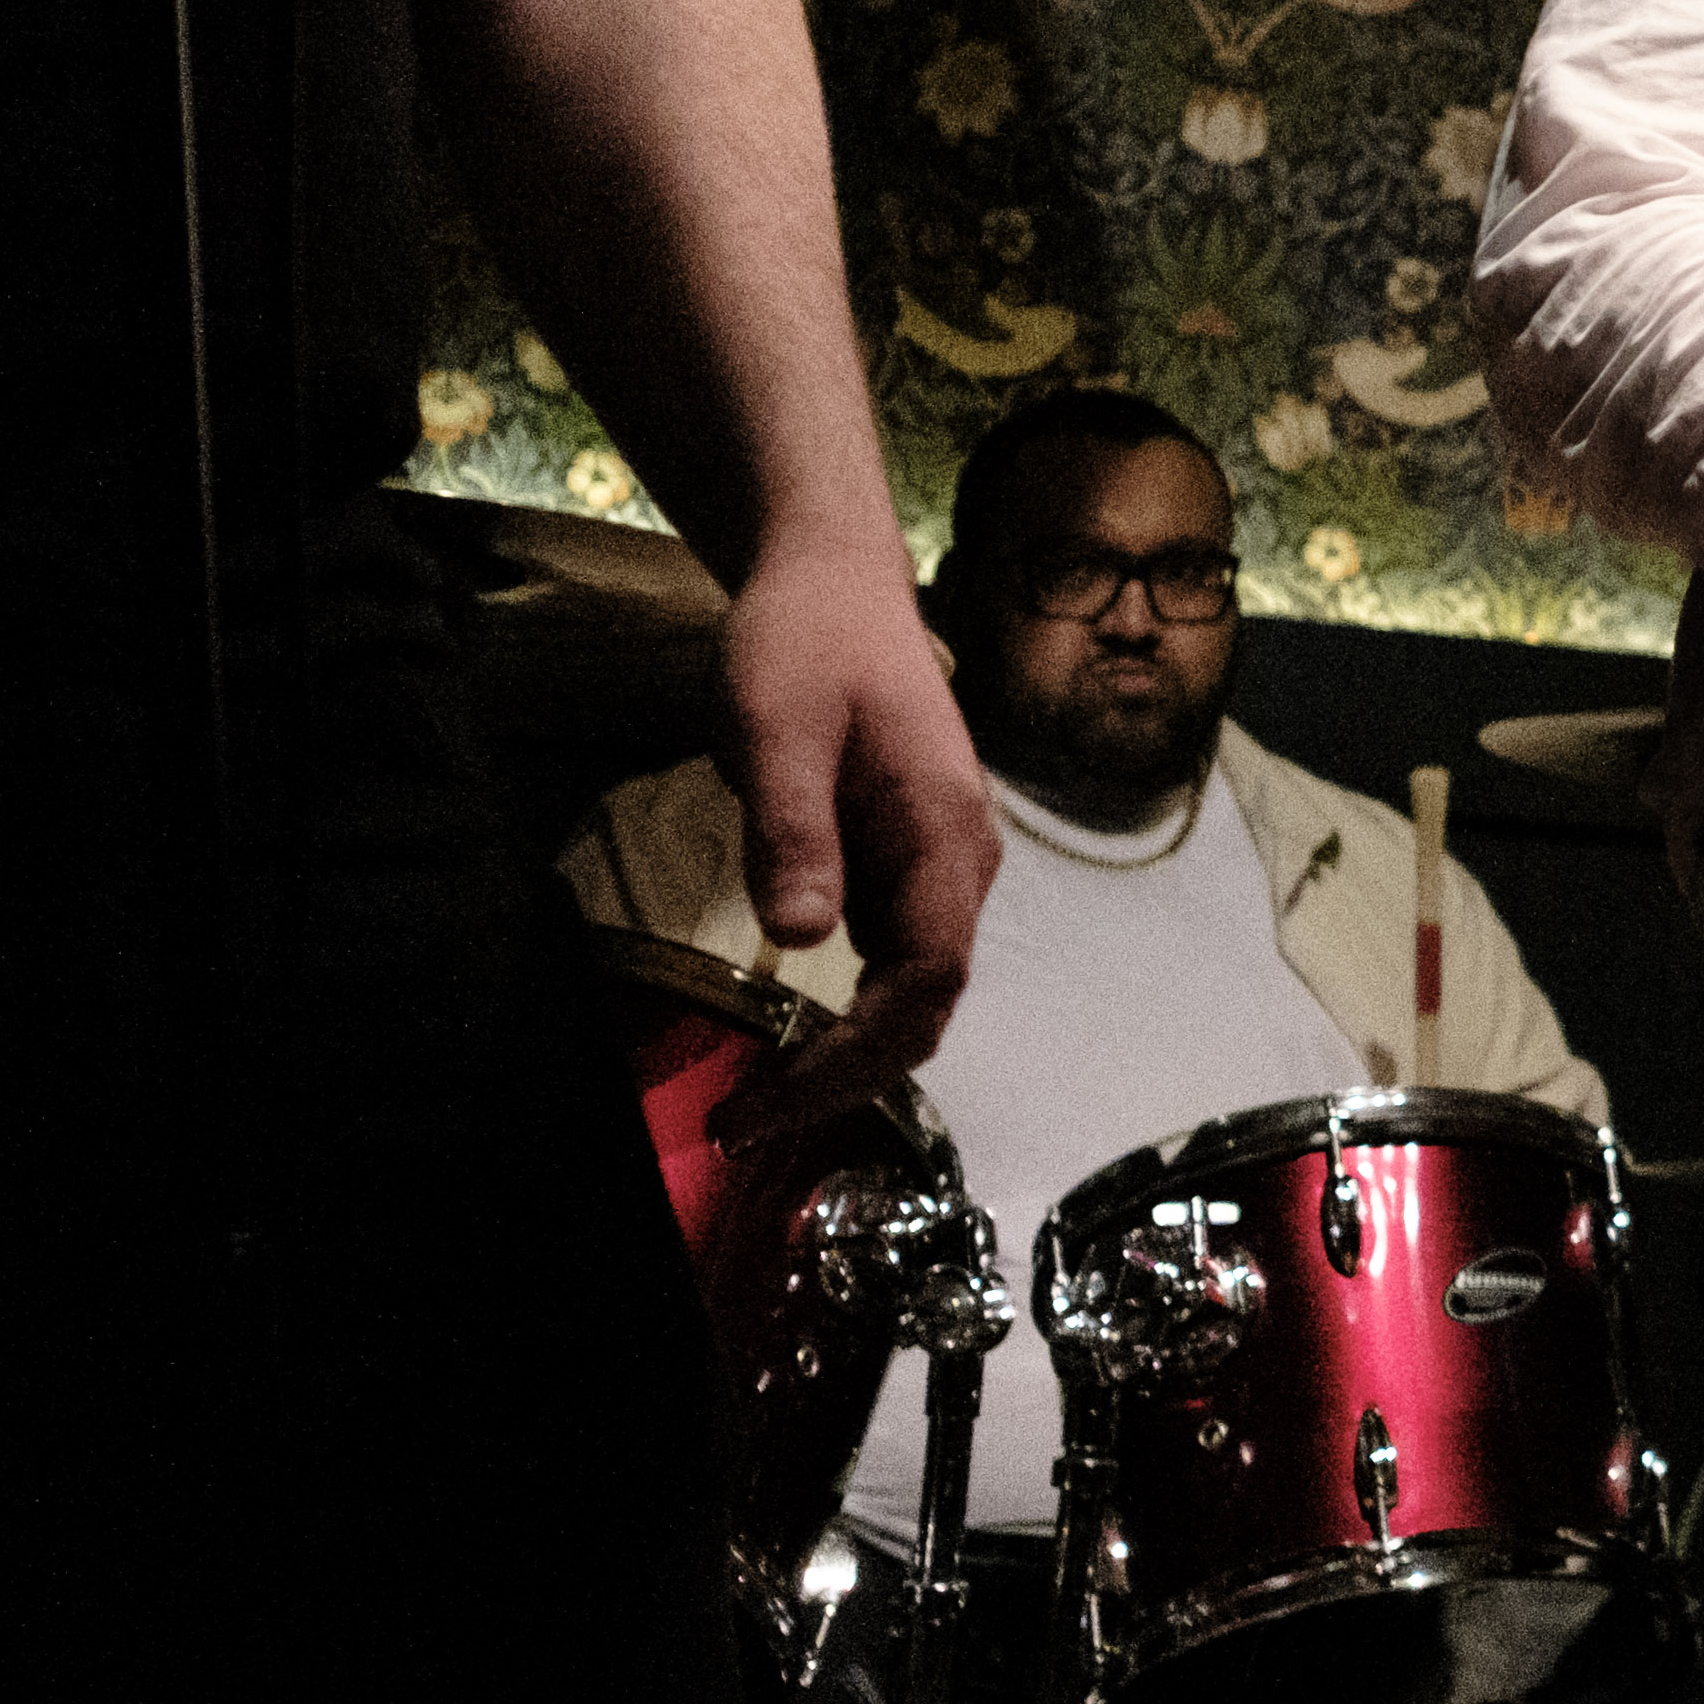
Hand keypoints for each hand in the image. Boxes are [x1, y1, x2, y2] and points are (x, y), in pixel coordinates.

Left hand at [716, 527, 996, 1138]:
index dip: (856, 1059)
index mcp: (942, 835)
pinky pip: (893, 961)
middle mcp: (959, 863)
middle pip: (929, 1006)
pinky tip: (785, 1035)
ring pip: (914, 990)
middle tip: (744, 1121)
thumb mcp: (777, 727)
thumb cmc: (805, 644)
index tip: (770, 1101)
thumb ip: (793, 829)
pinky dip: (845, 1015)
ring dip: (846, 1054)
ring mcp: (937, 865)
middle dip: (848, 1078)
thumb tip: (803, 936)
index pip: (924, 985)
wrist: (832, 582)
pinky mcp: (905, 861)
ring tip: (755, 1096)